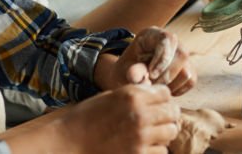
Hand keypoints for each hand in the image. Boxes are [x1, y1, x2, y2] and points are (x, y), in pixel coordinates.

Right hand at [61, 84, 178, 153]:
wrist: (68, 142)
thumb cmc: (87, 118)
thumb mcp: (111, 96)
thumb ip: (136, 95)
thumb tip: (158, 96)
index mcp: (132, 96)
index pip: (165, 93)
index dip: (163, 98)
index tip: (158, 104)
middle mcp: (140, 114)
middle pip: (173, 112)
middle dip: (168, 115)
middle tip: (159, 120)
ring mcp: (140, 137)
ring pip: (171, 132)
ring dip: (164, 133)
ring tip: (152, 134)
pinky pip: (162, 151)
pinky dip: (156, 149)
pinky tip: (145, 146)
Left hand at [109, 27, 195, 95]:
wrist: (129, 76)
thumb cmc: (127, 69)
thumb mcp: (124, 69)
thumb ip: (132, 72)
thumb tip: (138, 77)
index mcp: (154, 34)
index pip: (168, 39)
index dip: (162, 59)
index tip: (150, 75)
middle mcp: (172, 41)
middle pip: (182, 55)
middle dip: (167, 75)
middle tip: (152, 85)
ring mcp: (182, 54)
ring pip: (187, 71)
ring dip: (171, 84)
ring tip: (155, 88)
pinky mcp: (188, 68)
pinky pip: (190, 81)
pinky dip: (177, 89)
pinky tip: (163, 90)